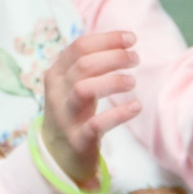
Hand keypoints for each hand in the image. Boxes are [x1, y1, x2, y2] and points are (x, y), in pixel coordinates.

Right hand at [38, 30, 138, 185]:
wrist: (57, 154)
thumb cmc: (73, 112)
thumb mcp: (71, 84)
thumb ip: (88, 64)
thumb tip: (122, 43)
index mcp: (56, 74)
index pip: (79, 47)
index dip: (107, 40)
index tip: (131, 39)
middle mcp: (57, 93)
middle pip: (83, 65)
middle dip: (113, 57)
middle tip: (135, 58)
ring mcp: (65, 116)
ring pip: (83, 89)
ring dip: (112, 81)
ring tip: (131, 82)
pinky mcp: (77, 139)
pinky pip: (96, 124)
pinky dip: (118, 114)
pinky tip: (136, 107)